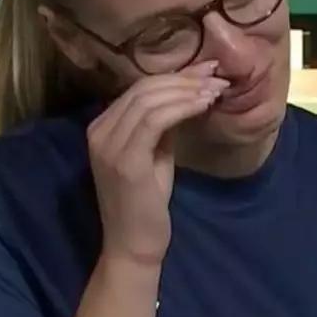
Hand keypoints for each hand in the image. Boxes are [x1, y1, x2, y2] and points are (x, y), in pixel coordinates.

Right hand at [86, 60, 227, 267]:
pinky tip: (204, 105)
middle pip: (143, 88)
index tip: (207, 71)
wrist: (133, 245)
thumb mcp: (154, 154)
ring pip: (149, 100)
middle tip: (217, 77)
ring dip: (188, 91)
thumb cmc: (147, 204)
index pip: (138, 89)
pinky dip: (182, 107)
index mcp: (101, 127)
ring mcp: (108, 145)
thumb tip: (188, 92)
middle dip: (184, 79)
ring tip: (215, 90)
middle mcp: (98, 131)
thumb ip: (162, 124)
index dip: (175, 76)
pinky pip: (154, 120)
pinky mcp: (124, 160)